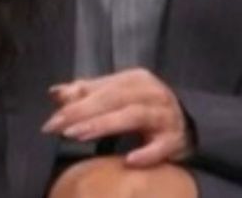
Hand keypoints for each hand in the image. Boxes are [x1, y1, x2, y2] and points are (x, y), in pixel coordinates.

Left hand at [42, 68, 190, 166]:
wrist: (191, 125)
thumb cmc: (145, 108)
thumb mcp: (117, 96)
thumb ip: (87, 94)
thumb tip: (55, 92)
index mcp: (134, 80)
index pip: (99, 90)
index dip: (73, 104)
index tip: (51, 122)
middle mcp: (151, 93)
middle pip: (113, 99)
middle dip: (83, 113)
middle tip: (59, 129)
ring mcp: (166, 115)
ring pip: (134, 116)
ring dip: (105, 125)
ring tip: (79, 135)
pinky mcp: (176, 140)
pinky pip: (162, 146)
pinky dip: (147, 153)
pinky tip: (129, 160)